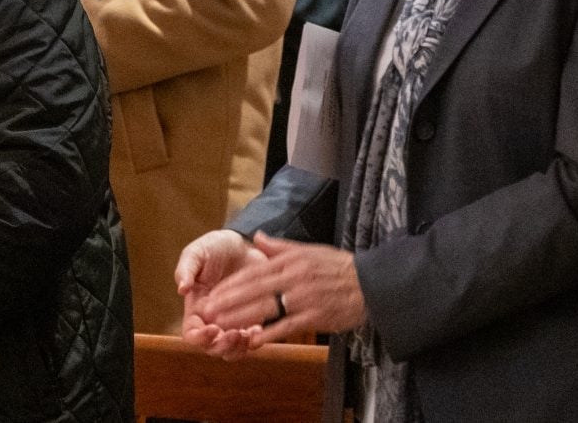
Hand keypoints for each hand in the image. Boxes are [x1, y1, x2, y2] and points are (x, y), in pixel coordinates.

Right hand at [175, 228, 269, 358]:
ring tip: (248, 334)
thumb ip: (186, 269)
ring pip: (232, 350)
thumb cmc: (214, 247)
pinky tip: (260, 329)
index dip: (200, 338)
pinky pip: (253, 341)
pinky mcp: (252, 319)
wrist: (242, 244)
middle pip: (213, 348)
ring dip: (239, 348)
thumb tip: (181, 288)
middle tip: (236, 334)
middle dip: (223, 346)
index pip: (191, 333)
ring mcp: (233, 322)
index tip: (213, 328)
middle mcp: (212, 320)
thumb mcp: (196, 253)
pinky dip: (256, 340)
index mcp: (195, 307)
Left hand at [199, 232, 365, 347]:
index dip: (230, 285)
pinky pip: (288, 326)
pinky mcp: (315, 317)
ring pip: (266, 308)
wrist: (370, 284)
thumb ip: (279, 247)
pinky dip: (270, 333)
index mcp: (289, 262)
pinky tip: (253, 339)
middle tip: (207, 311)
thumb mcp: (308, 250)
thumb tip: (258, 237)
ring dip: (241, 317)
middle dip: (227, 301)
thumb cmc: (338, 267)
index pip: (253, 273)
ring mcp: (303, 298)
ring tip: (221, 324)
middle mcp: (293, 278)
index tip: (212, 294)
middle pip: (253, 290)